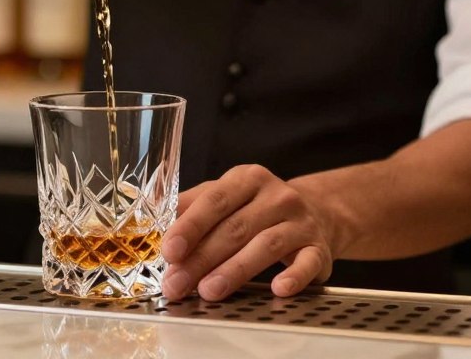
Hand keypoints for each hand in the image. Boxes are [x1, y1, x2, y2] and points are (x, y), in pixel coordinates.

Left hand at [160, 164, 334, 301]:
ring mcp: (300, 221)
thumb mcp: (225, 197)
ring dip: (235, 270)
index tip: (170, 250)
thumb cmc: (256, 208)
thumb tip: (152, 229)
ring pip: (265, 246)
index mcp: (247, 179)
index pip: (216, 200)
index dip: (191, 226)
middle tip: (177, 284)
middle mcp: (277, 195)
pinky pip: (307, 263)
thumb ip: (191, 209)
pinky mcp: (319, 248)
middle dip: (202, 259)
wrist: (316, 213)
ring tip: (208, 292)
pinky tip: (276, 290)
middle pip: (235, 228)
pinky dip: (293, 277)